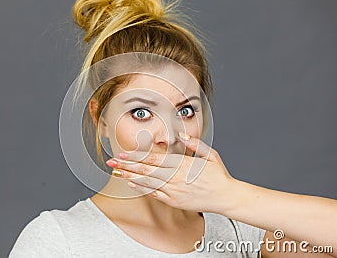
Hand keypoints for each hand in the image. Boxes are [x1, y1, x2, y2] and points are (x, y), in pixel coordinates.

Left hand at [106, 133, 238, 213]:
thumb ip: (195, 144)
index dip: (137, 156)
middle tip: (112, 161)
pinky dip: (142, 188)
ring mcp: (174, 190)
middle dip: (127, 165)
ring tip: (117, 171)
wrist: (226, 197)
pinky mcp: (175, 201)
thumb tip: (182, 136)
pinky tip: (132, 183)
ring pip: (148, 181)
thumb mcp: (211, 155)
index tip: (123, 153)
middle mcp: (176, 177)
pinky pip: (155, 194)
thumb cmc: (219, 175)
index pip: (154, 159)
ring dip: (131, 176)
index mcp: (183, 163)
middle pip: (146, 169)